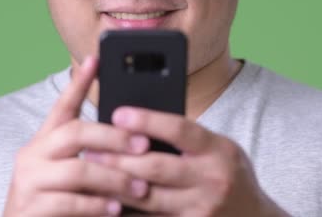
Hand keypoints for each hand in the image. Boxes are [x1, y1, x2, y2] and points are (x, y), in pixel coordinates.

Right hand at [3, 57, 150, 216]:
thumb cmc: (56, 203)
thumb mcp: (72, 173)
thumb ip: (92, 156)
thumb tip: (134, 140)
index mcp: (44, 142)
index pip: (62, 105)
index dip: (79, 82)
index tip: (96, 59)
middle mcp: (32, 155)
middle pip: (75, 132)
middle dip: (114, 137)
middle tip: (144, 145)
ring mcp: (28, 180)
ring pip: (78, 170)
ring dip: (114, 179)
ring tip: (140, 188)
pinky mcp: (30, 208)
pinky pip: (69, 202)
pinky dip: (97, 205)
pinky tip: (115, 209)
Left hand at [85, 107, 289, 216]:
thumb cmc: (230, 173)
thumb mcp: (219, 148)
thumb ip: (188, 139)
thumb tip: (140, 126)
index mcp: (219, 150)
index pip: (180, 130)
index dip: (147, 121)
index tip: (118, 114)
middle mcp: (212, 180)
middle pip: (157, 167)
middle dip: (119, 157)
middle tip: (91, 148)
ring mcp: (201, 209)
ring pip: (149, 198)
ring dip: (116, 185)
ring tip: (93, 173)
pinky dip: (127, 212)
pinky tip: (107, 202)